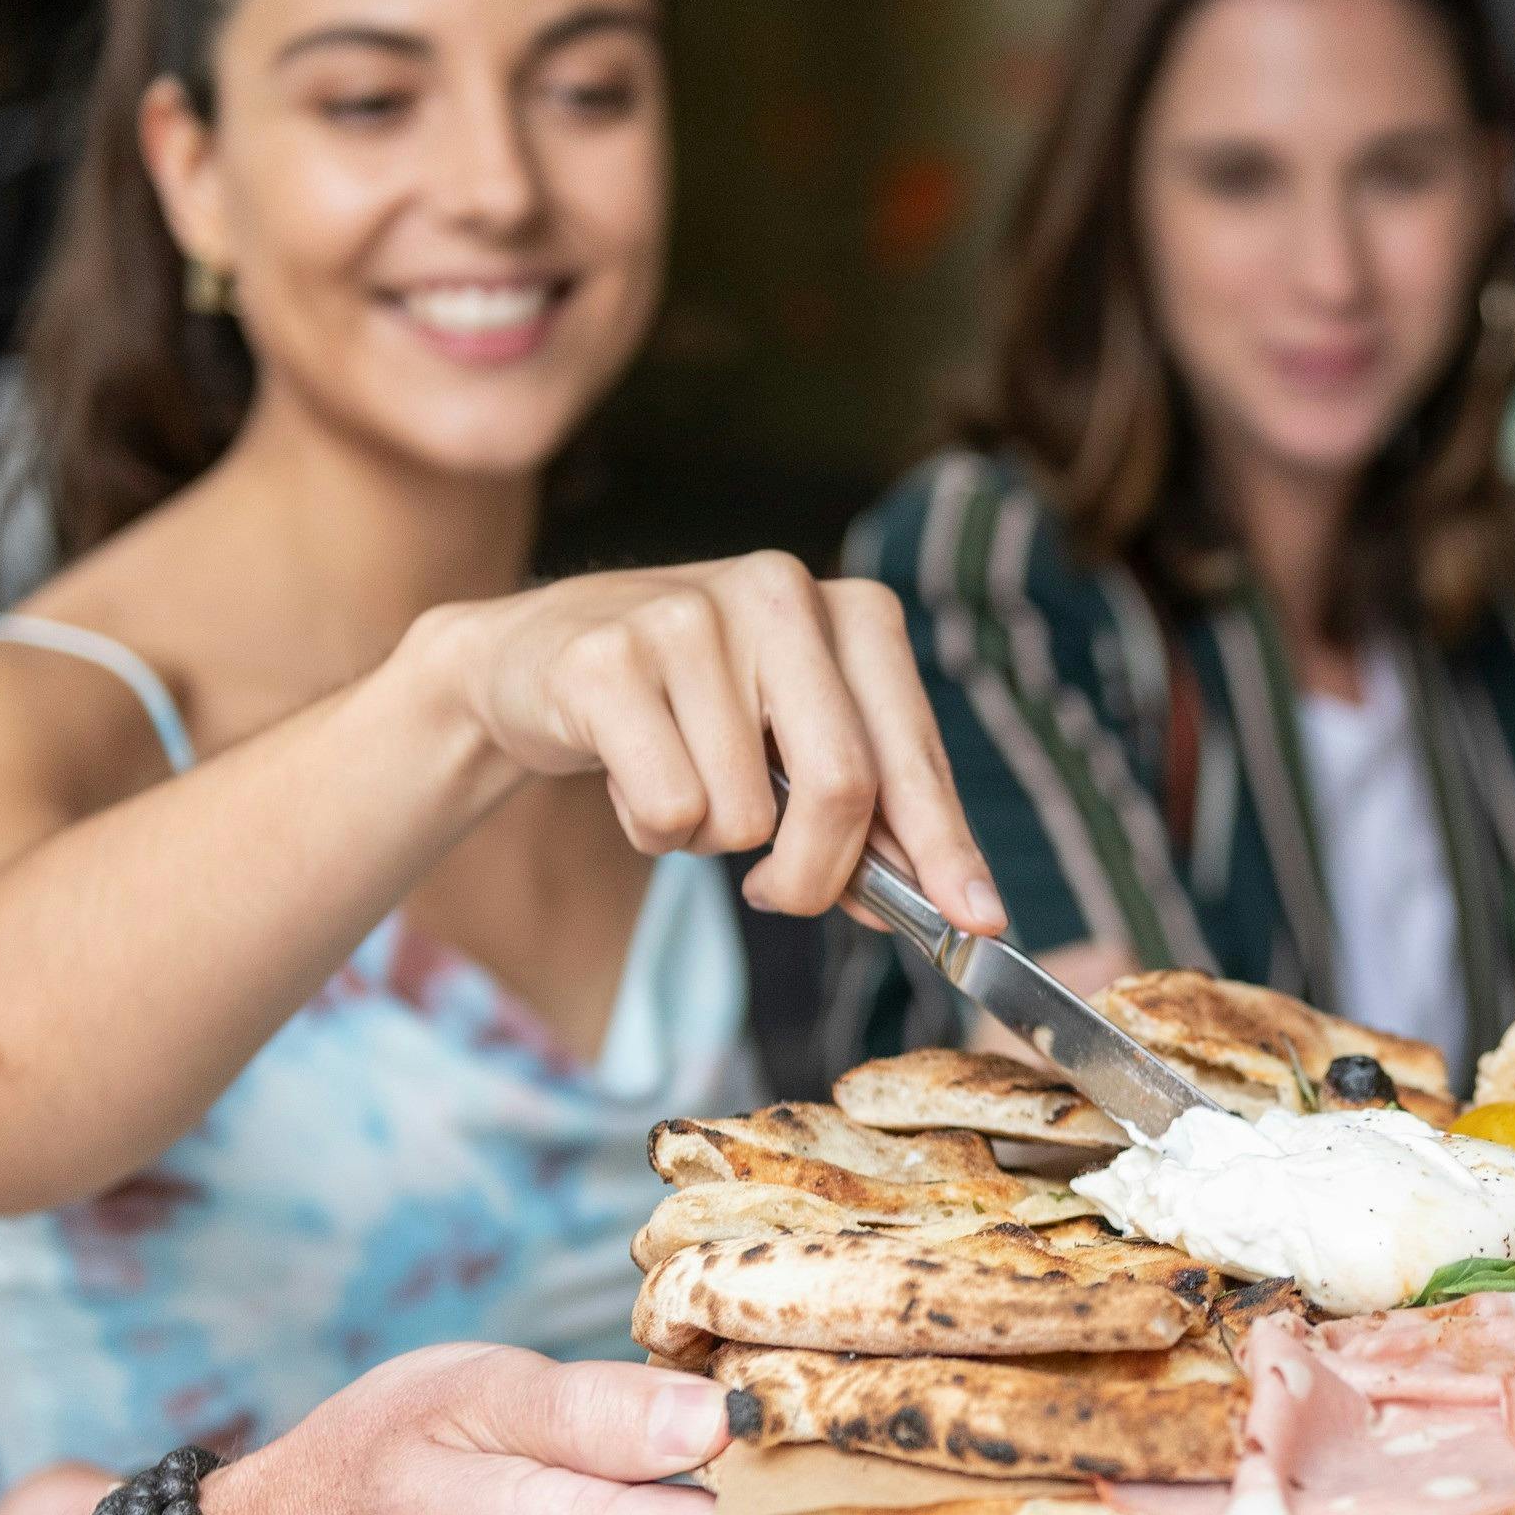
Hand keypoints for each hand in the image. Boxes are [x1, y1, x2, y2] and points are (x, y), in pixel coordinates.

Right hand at [203, 1344, 887, 1514]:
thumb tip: (729, 1417)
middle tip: (864, 1381)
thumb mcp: (474, 1393)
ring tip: (752, 1425)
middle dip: (834, 1476)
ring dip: (784, 1510)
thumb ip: (608, 1411)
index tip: (946, 1441)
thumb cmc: (378, 1470)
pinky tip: (700, 1495)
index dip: (865, 1491)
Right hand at [403, 552, 1002, 929]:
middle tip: (776, 896)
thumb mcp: (792, 741)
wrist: (534, 658)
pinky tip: (630, 775)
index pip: (911, 750)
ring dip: (712, 841)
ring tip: (679, 781)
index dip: (947, 846)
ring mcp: (690, 617)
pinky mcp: (608, 659)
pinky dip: (652, 831)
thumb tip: (946, 905)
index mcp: (851, 611)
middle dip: (816, 876)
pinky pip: (668, 810)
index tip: (979, 922)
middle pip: (843, 786)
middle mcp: (781, 592)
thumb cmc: (692, 711)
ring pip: (745, 815)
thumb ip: (872, 815)